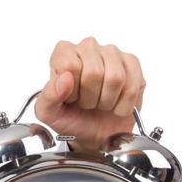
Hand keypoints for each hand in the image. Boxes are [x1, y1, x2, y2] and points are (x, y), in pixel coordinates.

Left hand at [35, 37, 145, 152]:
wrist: (93, 133)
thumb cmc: (70, 118)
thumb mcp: (49, 113)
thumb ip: (49, 96)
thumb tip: (64, 79)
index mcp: (63, 53)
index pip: (70, 65)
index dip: (72, 90)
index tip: (70, 98)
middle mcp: (87, 47)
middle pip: (94, 72)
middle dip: (90, 98)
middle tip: (86, 103)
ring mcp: (112, 53)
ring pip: (115, 77)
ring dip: (107, 101)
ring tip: (100, 103)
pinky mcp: (131, 64)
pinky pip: (132, 86)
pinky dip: (123, 105)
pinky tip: (115, 104)